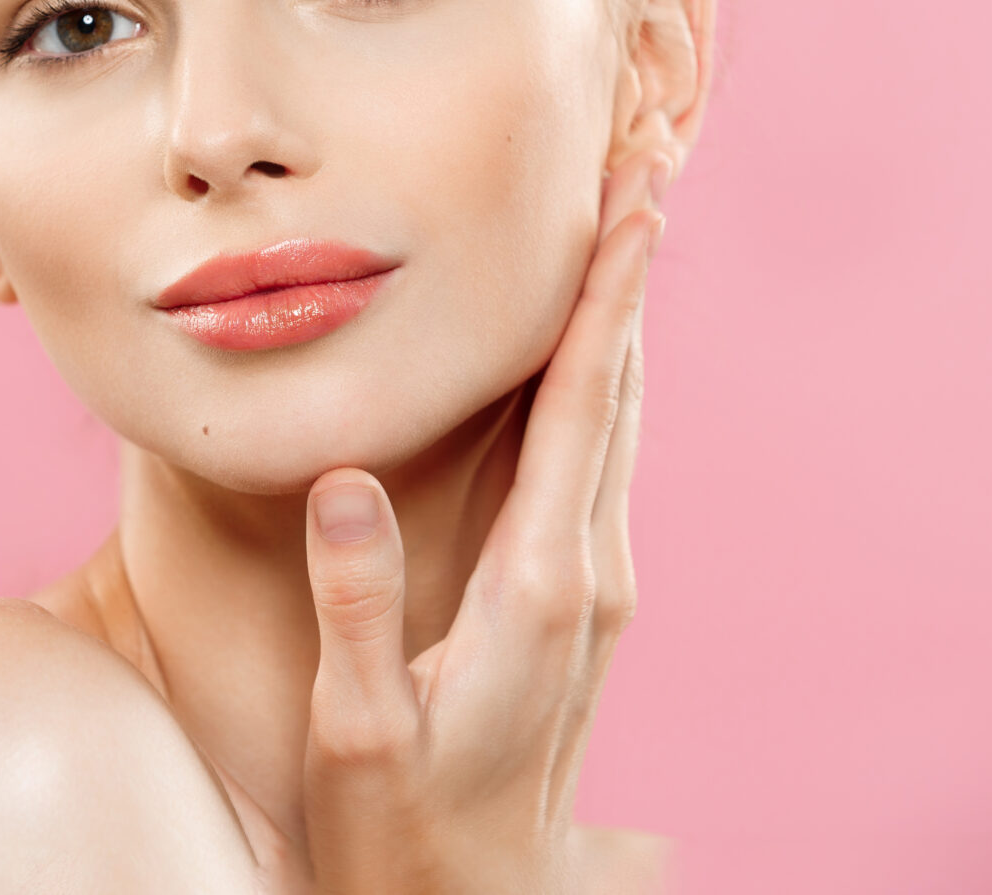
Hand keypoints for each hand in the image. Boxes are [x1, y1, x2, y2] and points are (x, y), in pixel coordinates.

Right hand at [284, 151, 667, 893]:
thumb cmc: (403, 825)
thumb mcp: (359, 724)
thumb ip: (356, 599)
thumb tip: (348, 477)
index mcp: (539, 584)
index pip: (582, 410)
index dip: (609, 300)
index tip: (639, 206)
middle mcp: (588, 570)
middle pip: (619, 392)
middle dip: (630, 276)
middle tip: (643, 165)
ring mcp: (596, 583)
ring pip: (617, 422)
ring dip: (623, 322)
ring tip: (629, 227)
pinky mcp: (584, 599)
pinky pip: (598, 463)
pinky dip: (601, 384)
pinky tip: (589, 352)